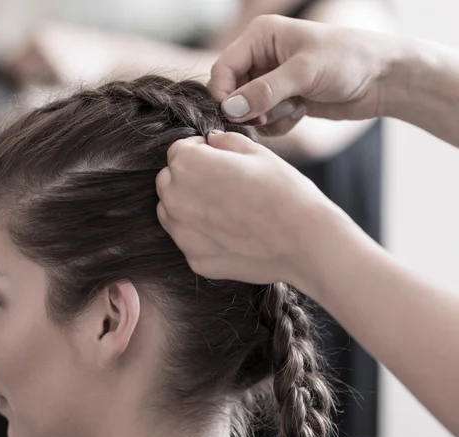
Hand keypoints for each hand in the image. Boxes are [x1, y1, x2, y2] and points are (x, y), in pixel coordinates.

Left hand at [156, 131, 338, 287]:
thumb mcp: (257, 153)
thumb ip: (224, 142)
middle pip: (168, 182)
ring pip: (172, 213)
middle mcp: (175, 199)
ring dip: (189, 207)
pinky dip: (202, 236)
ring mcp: (182, 234)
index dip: (198, 152)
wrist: (303, 241)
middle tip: (221, 185)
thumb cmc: (284, 192)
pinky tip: (231, 234)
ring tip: (225, 210)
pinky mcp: (194, 260)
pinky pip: (189, 241)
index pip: (177, 152)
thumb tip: (211, 141)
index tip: (216, 158)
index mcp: (187, 165)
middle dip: (187, 179)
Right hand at [209, 15, 394, 134]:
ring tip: (295, 107)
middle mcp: (261, 57)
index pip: (222, 69)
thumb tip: (230, 109)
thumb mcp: (304, 73)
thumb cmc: (348, 61)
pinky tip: (301, 112)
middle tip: (273, 113)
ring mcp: (271, 81)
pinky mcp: (282, 101)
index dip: (224, 94)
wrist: (381, 79)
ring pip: (247, 112)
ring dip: (268, 118)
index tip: (237, 116)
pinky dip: (279, 124)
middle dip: (250, 110)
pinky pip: (264, 122)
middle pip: (232, 94)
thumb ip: (265, 91)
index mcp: (261, 37)